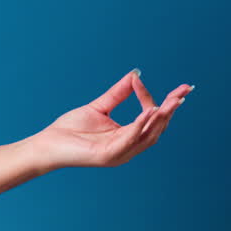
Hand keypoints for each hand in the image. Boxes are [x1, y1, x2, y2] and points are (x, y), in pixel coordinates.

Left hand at [28, 69, 191, 172]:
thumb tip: (135, 75)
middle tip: (183, 92)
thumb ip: (117, 94)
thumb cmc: (70, 130)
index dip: (151, 99)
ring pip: (148, 135)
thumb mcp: (98, 108)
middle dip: (170, 110)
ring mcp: (119, 153)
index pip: (149, 118)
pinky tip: (148, 111)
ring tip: (171, 101)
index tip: (140, 80)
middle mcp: (127, 147)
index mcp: (126, 137)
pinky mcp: (108, 155)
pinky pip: (129, 139)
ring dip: (160, 118)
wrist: (47, 144)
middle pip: (156, 128)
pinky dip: (140, 126)